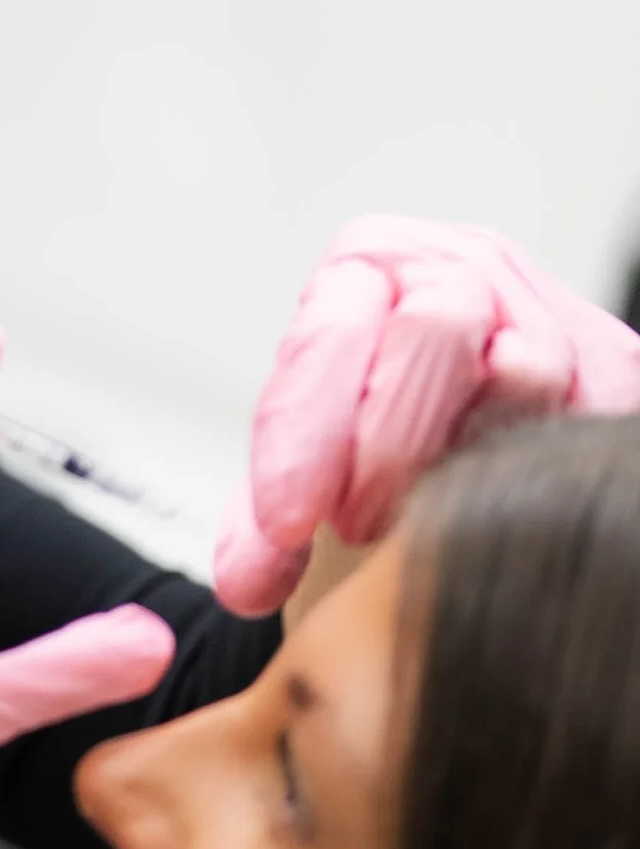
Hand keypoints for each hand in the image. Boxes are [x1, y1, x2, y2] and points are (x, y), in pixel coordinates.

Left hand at [215, 216, 639, 615]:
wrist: (463, 406)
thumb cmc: (370, 429)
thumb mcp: (307, 466)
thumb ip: (265, 526)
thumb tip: (245, 584)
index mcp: (365, 267)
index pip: (329, 332)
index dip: (303, 433)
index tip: (285, 523)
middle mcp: (459, 265)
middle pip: (433, 328)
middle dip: (387, 443)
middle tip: (356, 528)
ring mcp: (543, 306)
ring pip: (527, 367)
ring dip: (468, 458)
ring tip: (420, 525)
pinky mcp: (611, 359)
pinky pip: (589, 409)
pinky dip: (540, 467)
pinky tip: (494, 512)